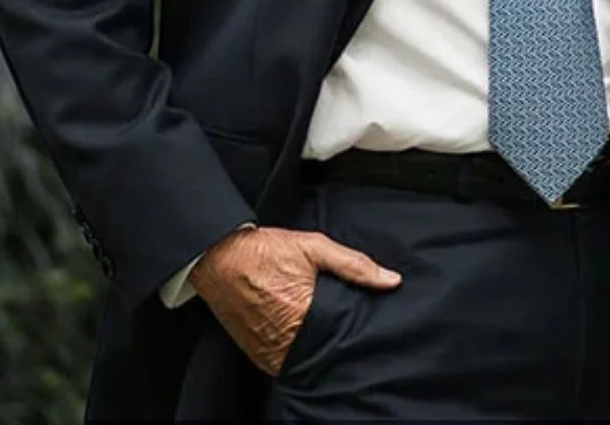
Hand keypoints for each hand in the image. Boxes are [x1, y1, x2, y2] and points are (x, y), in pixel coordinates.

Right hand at [188, 225, 401, 374]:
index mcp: (302, 315)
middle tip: (338, 320)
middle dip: (334, 338)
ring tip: (320, 326)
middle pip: (324, 351)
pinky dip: (294, 350)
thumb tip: (391, 281)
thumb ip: (355, 265)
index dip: (354, 331)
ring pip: (304, 359)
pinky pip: (283, 362)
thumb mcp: (314, 247)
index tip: (360, 321)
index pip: (342, 337)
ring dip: (313, 346)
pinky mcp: (256, 354)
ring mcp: (268, 352)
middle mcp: (284, 340)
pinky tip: (300, 332)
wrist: (218, 256)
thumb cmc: (265, 250)